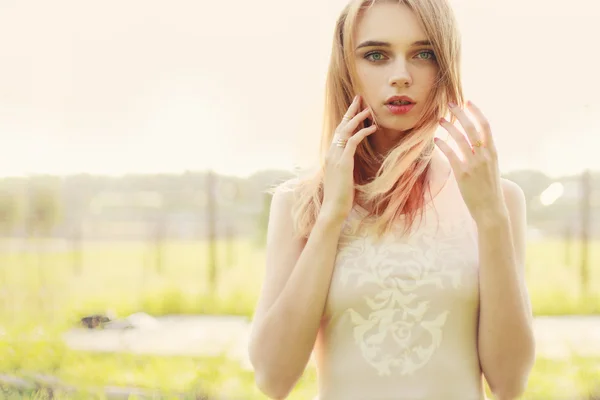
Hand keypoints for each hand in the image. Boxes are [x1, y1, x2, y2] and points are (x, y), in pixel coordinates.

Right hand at [321, 95, 377, 221]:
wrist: (333, 208)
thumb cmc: (339, 196)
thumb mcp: (343, 177)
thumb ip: (346, 166)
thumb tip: (352, 161)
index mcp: (330, 155)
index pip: (338, 132)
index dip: (346, 118)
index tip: (354, 108)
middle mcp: (331, 153)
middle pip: (341, 126)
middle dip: (350, 111)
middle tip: (359, 98)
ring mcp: (335, 157)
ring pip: (346, 130)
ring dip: (358, 118)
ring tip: (368, 109)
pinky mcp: (343, 162)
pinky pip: (353, 141)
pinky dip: (363, 132)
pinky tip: (372, 128)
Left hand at [434, 100, 505, 222]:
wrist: (491, 210)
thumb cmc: (490, 190)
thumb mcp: (492, 168)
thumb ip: (484, 155)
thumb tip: (475, 144)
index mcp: (493, 152)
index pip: (485, 126)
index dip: (476, 112)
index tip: (468, 102)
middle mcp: (484, 155)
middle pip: (471, 128)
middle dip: (460, 113)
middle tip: (450, 104)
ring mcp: (474, 164)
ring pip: (460, 138)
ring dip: (449, 126)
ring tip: (439, 119)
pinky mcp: (463, 174)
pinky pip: (451, 154)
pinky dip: (442, 144)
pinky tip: (435, 139)